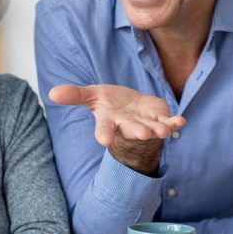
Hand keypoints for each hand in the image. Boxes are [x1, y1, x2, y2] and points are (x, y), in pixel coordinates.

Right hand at [50, 84, 184, 174]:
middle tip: (143, 135)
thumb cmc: (110, 103)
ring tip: (162, 131)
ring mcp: (145, 124)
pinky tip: (181, 121)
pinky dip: (174, 123)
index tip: (104, 141)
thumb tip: (51, 92)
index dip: (104, 134)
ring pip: (152, 128)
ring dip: (158, 130)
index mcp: (110, 121)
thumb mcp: (91, 96)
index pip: (105, 129)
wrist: (131, 108)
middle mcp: (128, 125)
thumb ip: (74, 95)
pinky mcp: (159, 119)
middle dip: (137, 131)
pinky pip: (169, 123)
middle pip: (132, 129)